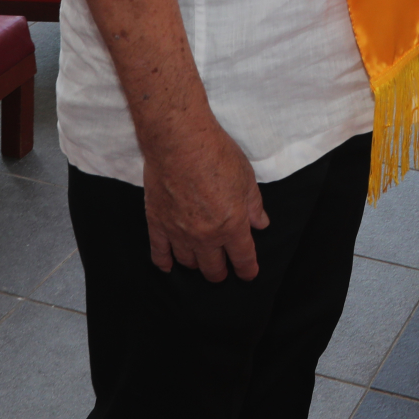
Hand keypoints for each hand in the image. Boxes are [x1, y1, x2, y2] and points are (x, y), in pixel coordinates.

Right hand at [141, 119, 269, 281]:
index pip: (242, 257)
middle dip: (221, 273)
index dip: (247, 270)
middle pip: (213, 267)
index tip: (249, 274)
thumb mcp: (246, 178)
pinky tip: (168, 267)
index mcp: (232, 225)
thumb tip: (261, 223)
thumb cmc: (217, 155)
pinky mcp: (158, 224)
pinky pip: (159, 253)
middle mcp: (205, 235)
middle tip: (224, 271)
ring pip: (188, 262)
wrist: (180, 143)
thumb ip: (254, 205)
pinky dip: (164, 263)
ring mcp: (179, 233)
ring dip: (197, 265)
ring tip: (201, 263)